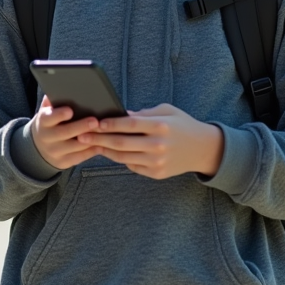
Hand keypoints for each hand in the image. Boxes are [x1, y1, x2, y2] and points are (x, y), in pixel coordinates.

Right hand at [31, 96, 100, 169]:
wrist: (39, 148)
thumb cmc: (49, 124)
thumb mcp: (47, 112)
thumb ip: (52, 101)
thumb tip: (60, 88)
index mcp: (42, 123)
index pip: (48, 118)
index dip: (59, 115)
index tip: (70, 110)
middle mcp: (47, 138)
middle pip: (64, 133)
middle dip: (81, 127)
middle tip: (95, 121)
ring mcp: (55, 152)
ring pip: (75, 147)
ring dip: (91, 139)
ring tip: (104, 132)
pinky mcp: (64, 162)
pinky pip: (80, 157)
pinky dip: (92, 150)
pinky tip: (103, 143)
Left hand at [79, 104, 223, 179]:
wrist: (202, 149)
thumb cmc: (182, 125)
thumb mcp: (167, 111)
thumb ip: (144, 114)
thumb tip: (121, 115)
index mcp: (161, 126)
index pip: (130, 125)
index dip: (111, 124)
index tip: (96, 122)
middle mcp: (158, 145)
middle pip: (121, 143)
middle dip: (99, 139)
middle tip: (82, 135)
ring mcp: (157, 161)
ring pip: (123, 157)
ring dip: (105, 150)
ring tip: (91, 144)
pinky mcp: (156, 173)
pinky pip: (132, 166)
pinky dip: (120, 159)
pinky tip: (110, 152)